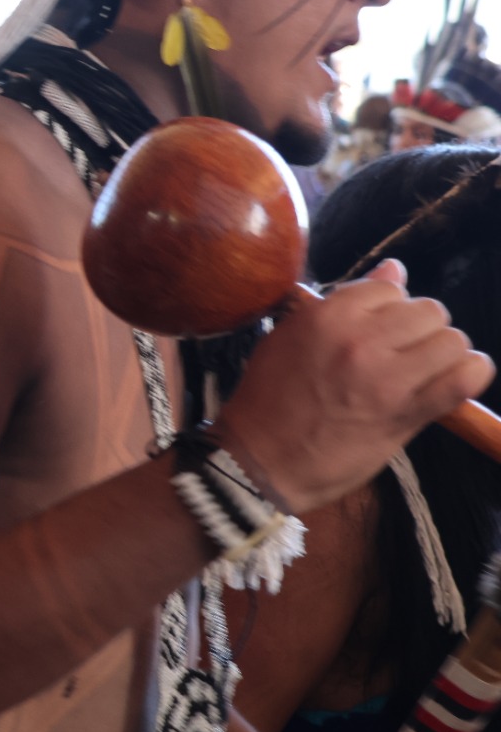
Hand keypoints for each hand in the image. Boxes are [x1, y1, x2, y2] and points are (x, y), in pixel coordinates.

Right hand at [219, 259, 493, 513]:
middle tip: (402, 353)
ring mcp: (385, 377)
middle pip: (428, 310)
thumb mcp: (289, 338)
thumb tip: (395, 269)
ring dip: (443, 354)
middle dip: (420, 329)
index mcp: (325, 316)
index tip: (378, 329)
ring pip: (452, 340)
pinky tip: (453, 381)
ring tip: (423, 371)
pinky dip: (469, 376)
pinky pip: (464, 378)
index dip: (389, 307)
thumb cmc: (268, 400)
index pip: (389, 286)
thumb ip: (342, 304)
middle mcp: (359, 340)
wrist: (261, 462)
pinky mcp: (406, 413)